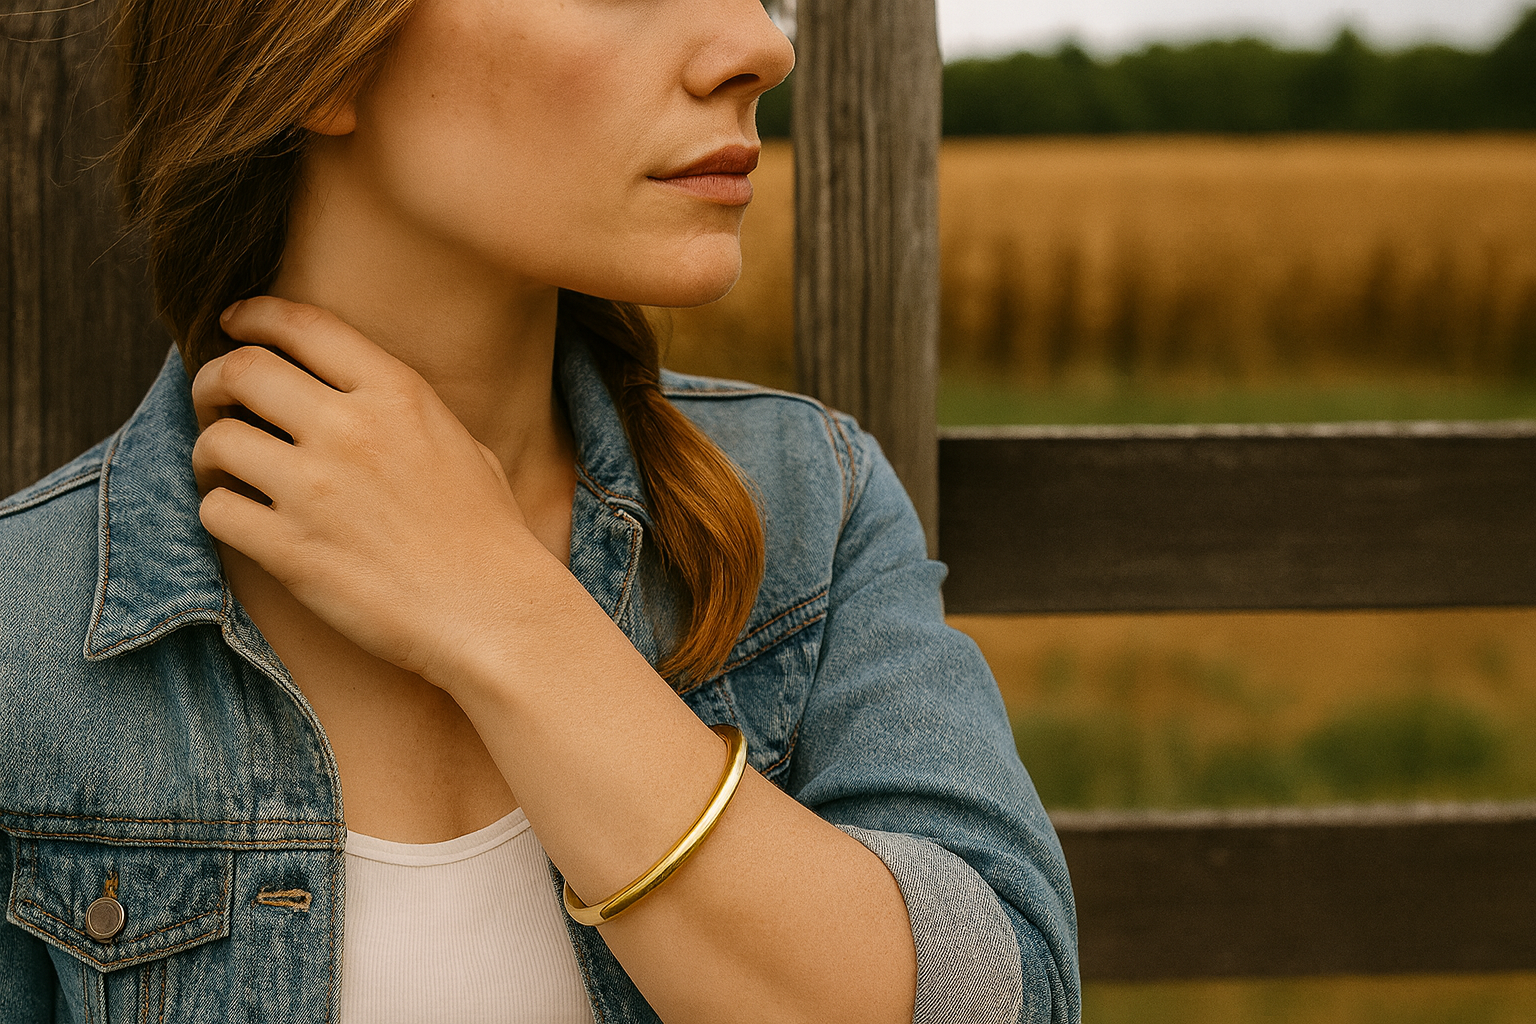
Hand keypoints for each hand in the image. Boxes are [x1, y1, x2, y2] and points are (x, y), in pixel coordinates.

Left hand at [190, 296, 542, 682]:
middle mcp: (350, 430)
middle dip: (212, 379)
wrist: (494, 613)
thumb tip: (357, 395)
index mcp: (397, 394)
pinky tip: (240, 518)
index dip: (254, 315)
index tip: (234, 324)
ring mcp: (316, 490)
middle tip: (213, 400)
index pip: (302, 325)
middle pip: (241, 370)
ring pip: (216, 440)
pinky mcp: (291, 549)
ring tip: (222, 468)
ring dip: (208, 451)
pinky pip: (217, 509)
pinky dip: (218, 509)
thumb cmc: (490, 535)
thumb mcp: (463, 443)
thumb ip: (403, 410)